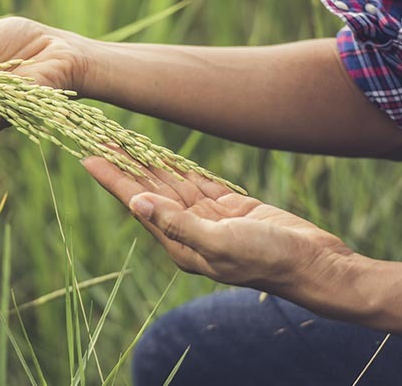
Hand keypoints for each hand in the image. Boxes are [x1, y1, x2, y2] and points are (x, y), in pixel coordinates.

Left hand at [81, 156, 352, 293]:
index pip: (137, 204)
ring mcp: (208, 219)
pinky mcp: (228, 209)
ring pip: (170, 184)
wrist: (313, 263)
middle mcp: (187, 231)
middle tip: (99, 137)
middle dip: (123, 165)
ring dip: (147, 162)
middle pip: (147, 190)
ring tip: (122, 140)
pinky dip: (177, 166)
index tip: (88, 156)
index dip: (112, 179)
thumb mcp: (220, 243)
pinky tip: (159, 153)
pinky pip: (195, 182)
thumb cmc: (268, 259)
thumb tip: (137, 204)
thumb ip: (177, 224)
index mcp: (179, 244)